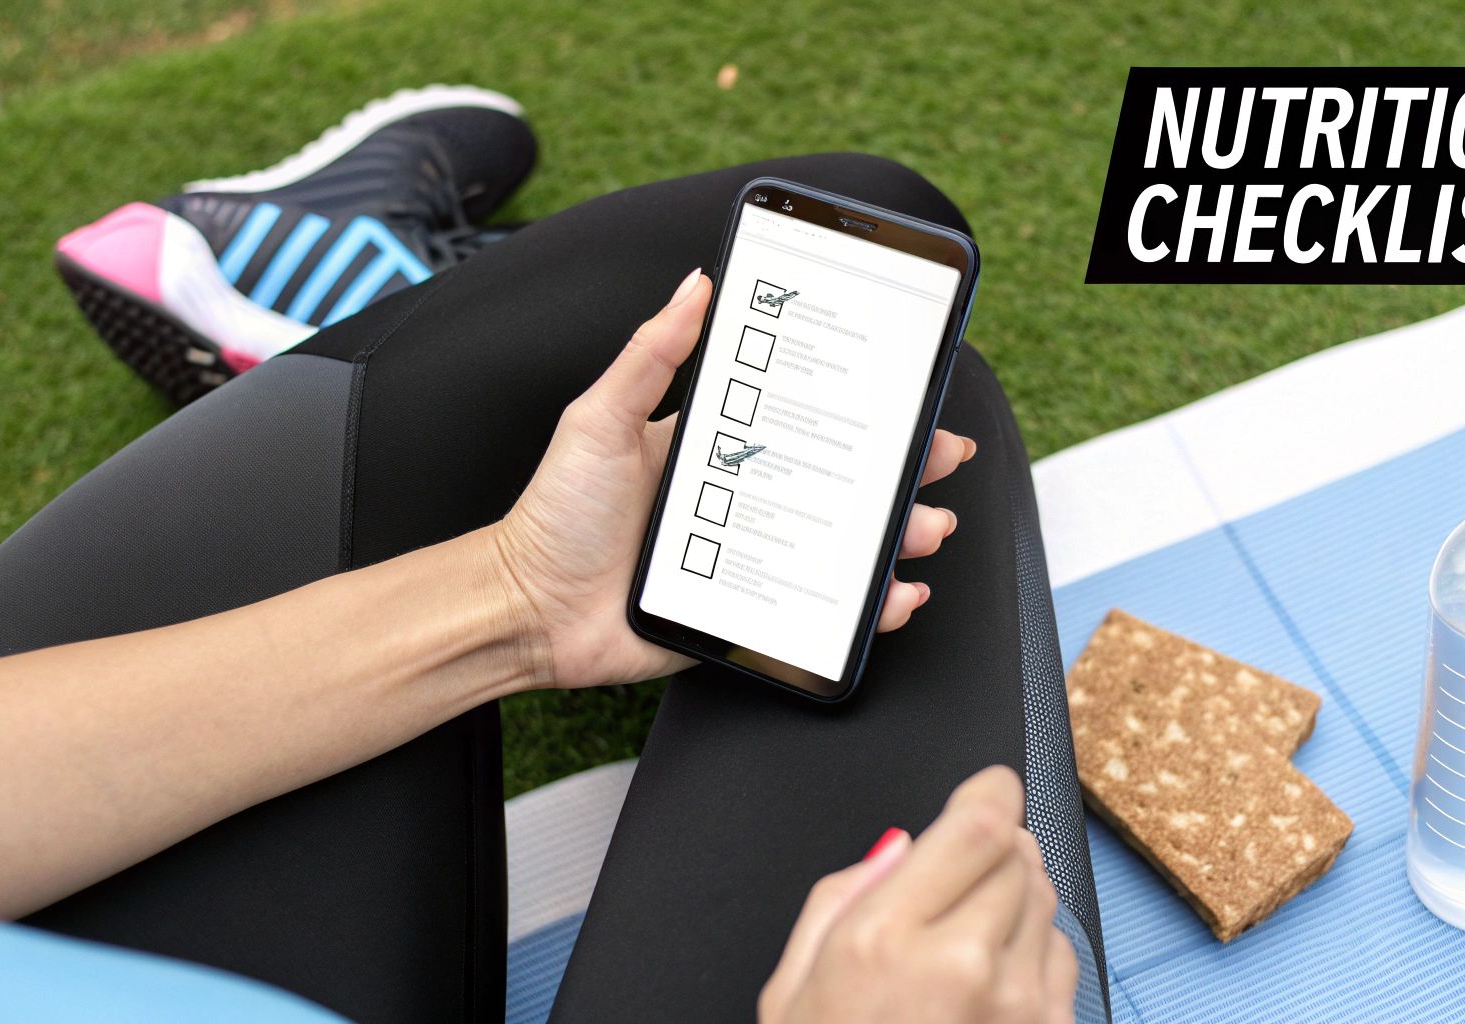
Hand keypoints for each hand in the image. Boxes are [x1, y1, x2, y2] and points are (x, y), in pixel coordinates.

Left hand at [490, 268, 977, 689]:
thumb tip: (694, 285)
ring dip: (896, 537)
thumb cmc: (554, 516)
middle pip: (841, 485)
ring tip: (925, 528)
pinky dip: (866, 610)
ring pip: (842, 548)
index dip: (860, 414)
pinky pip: (818, 614)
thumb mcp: (599, 419)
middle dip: (902, 473)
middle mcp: (740, 504)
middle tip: (940, 459)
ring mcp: (748, 562)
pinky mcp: (744, 618)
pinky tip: (892, 597)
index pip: (803, 425)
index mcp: (716, 452)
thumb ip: (650, 356)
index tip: (905, 399)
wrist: (524, 610)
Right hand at [758, 766, 1078, 1023]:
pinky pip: (1064, 956)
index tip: (989, 788)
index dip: (991, 792)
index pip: (979, 823)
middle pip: (1019, 852)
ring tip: (969, 943)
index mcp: (887, 938)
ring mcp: (1015, 1005)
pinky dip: (1036, 954)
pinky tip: (990, 987)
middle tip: (963, 877)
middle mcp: (962, 963)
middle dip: (996, 849)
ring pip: (1047, 898)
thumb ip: (844, 896)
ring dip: (1018, 900)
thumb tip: (901, 845)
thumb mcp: (792, 986)